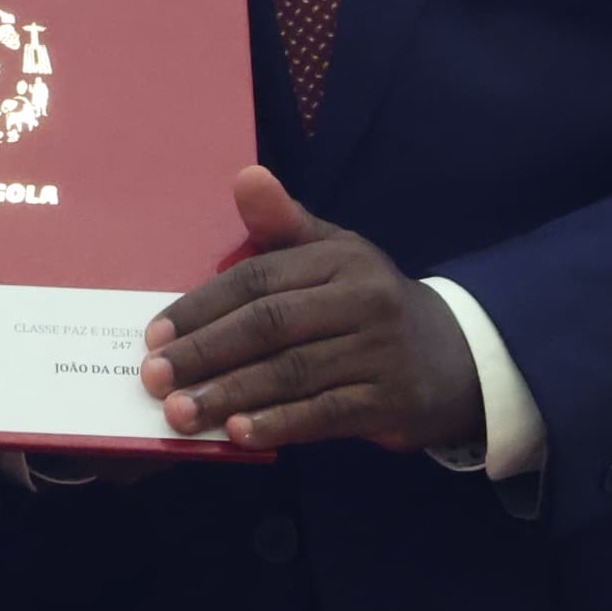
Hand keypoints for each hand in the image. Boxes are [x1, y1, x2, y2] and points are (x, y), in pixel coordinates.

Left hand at [141, 165, 481, 453]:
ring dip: (230, 394)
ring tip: (180, 412)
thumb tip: (245, 176)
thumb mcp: (335, 253)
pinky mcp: (392, 401)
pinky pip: (326, 413)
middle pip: (269, 326)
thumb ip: (283, 223)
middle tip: (154, 378)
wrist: (457, 356)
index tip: (154, 336)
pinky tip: (238, 434)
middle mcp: (362, 300)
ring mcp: (380, 352)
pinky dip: (280, 424)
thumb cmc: (370, 302)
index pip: (257, 279)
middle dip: (205, 353)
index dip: (202, 307)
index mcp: (338, 259)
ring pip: (292, 373)